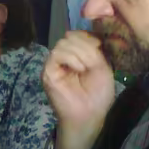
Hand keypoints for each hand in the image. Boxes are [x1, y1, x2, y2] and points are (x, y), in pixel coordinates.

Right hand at [42, 31, 115, 148]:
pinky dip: (71, 58)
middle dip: (84, 45)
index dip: (87, 36)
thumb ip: (91, 50)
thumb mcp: (101, 66)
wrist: (89, 114)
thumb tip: (79, 35)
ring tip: (85, 68)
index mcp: (75, 56)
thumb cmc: (97, 94)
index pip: (75, 34)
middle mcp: (62, 58)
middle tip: (92, 62)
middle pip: (69, 36)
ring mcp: (53, 65)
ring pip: (62, 43)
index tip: (98, 47)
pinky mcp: (48, 72)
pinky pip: (56, 55)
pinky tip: (79, 69)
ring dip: (79, 53)